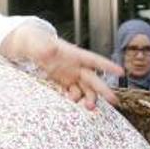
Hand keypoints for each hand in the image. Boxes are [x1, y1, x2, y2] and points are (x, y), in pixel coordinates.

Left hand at [2, 23, 122, 110]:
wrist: (28, 47)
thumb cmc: (36, 41)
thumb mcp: (38, 42)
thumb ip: (44, 47)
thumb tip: (50, 48)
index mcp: (74, 54)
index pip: (93, 59)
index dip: (107, 65)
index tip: (121, 72)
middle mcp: (75, 66)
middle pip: (93, 79)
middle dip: (103, 90)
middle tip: (114, 100)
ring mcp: (70, 75)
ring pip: (85, 89)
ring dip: (89, 98)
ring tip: (88, 107)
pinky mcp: (63, 82)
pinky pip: (73, 92)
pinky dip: (74, 98)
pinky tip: (71, 102)